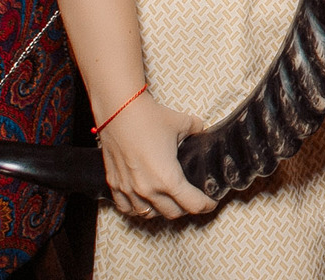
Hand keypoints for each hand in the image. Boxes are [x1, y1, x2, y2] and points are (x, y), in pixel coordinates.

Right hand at [98, 93, 217, 218]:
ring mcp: (129, 189)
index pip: (193, 205)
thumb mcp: (183, 123)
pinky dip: (138, 209)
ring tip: (169, 200)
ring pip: (149, 214)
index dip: (206, 206)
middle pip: (173, 213)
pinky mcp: (114, 184)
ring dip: (162, 210)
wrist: (118, 110)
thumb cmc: (150, 117)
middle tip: (192, 199)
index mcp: (168, 179)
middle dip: (186, 208)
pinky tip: (144, 202)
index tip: (211, 203)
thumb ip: (197, 130)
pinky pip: (127, 208)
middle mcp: (148, 190)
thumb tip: (202, 131)